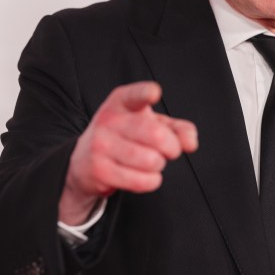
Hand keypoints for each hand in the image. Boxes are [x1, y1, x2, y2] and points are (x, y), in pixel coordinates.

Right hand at [59, 81, 197, 224]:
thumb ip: (178, 129)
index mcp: (122, 102)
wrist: (84, 162)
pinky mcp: (100, 170)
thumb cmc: (125, 137)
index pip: (134, 95)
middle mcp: (109, 120)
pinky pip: (141, 180)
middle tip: (170, 151)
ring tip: (152, 162)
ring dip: (160, 165)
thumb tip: (191, 143)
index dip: (145, 94)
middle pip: (156, 134)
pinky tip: (146, 176)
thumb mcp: (151, 124)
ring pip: (151, 160)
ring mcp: (101, 145)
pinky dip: (152, 181)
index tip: (154, 93)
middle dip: (172, 147)